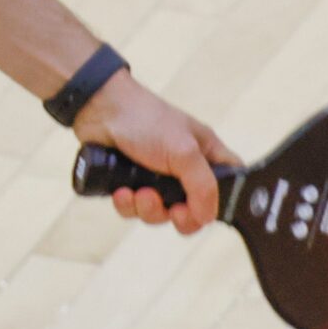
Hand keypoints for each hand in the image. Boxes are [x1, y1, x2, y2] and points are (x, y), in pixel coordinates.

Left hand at [74, 72, 239, 233]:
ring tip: (138, 193)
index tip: (206, 210)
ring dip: (148, 209)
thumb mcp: (184, 151)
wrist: (99, 109)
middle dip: (179, 216)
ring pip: (160, 214)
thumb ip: (202, 186)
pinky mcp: (130, 184)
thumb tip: (207, 218)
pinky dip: (127, 205)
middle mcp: (184, 169)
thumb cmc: (146, 119)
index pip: (228, 186)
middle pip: (192, 211)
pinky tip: (121, 191)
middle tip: (173, 211)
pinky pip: (133, 210)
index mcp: (206, 155)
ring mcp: (156, 178)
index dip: (222, 203)